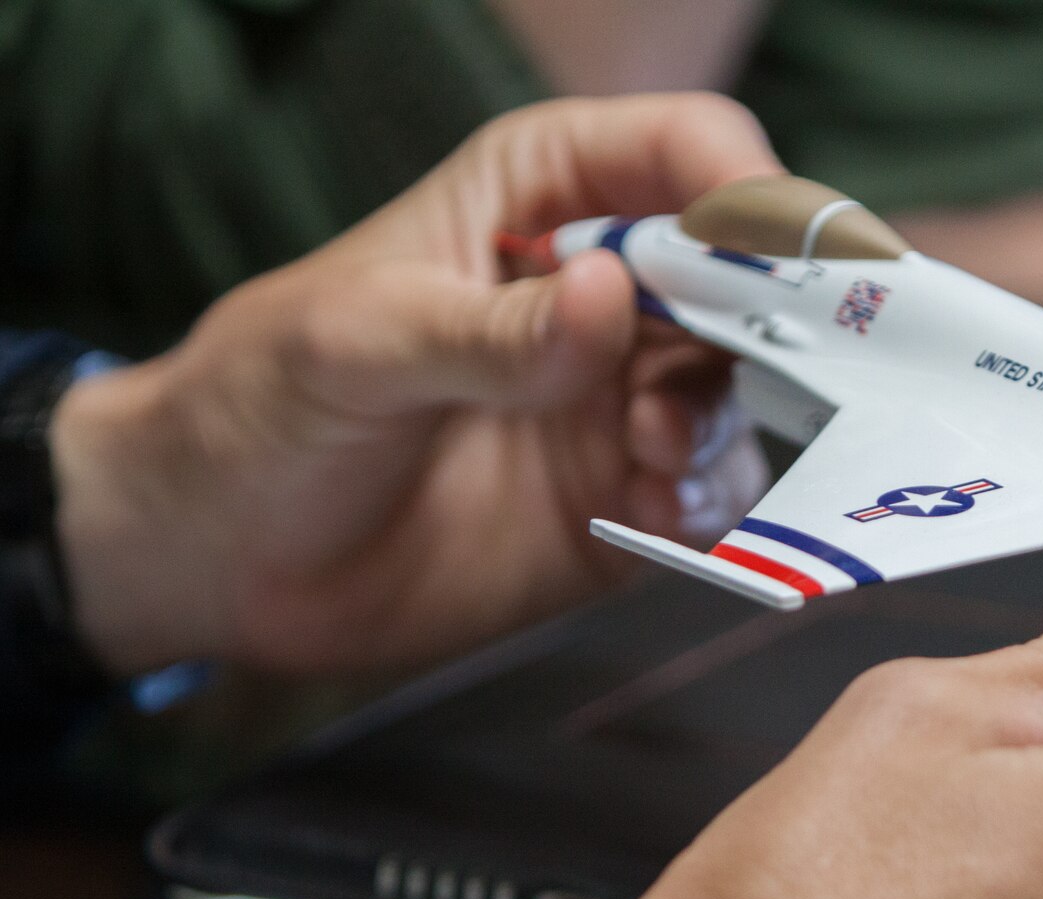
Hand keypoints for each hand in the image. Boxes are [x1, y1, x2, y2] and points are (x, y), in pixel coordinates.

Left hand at [49, 93, 781, 675]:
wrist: (221, 556)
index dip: (746, 188)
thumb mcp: (360, 344)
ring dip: (720, 421)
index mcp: (542, 199)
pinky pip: (712, 497)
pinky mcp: (624, 503)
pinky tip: (653, 517)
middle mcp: (604, 295)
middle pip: (746, 277)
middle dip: (767, 322)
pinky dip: (708, 508)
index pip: (680, 153)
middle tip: (748, 372)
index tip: (776, 250)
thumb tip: (615, 297)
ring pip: (742, 391)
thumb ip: (492, 332)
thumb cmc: (265, 404)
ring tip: (649, 457)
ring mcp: (619, 401)